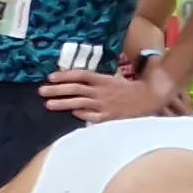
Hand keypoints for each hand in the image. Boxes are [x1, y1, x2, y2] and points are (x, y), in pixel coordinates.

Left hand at [40, 68, 180, 121]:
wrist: (150, 99)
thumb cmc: (130, 89)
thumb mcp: (113, 79)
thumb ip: (98, 80)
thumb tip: (80, 79)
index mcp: (103, 79)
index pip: (80, 75)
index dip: (64, 76)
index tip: (50, 77)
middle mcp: (101, 91)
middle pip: (75, 89)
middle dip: (57, 90)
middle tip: (41, 91)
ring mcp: (104, 104)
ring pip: (79, 103)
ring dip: (63, 103)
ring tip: (48, 104)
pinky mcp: (109, 117)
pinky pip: (91, 116)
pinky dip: (81, 114)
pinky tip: (72, 114)